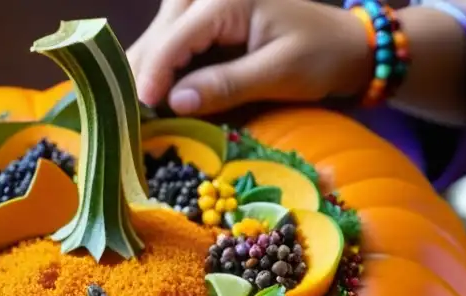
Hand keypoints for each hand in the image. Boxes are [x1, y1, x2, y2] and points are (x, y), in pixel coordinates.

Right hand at [130, 0, 373, 115]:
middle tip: (122, 115)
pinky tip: (149, 96)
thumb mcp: (279, 72)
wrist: (343, 43)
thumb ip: (226, 85)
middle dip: (139, 74)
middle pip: (158, 33)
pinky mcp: (204, 19)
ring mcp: (203, 4)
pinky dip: (159, 69)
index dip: (154, 74)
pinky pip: (171, 43)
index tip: (139, 107)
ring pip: (157, 37)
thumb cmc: (319, 56)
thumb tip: (175, 102)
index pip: (176, 38)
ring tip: (128, 110)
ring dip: (144, 72)